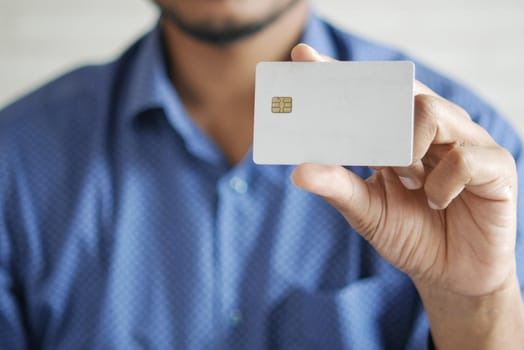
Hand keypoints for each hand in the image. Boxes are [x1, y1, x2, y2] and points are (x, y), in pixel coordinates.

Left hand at [289, 44, 518, 296]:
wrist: (449, 275)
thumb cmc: (409, 235)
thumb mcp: (366, 210)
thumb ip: (337, 186)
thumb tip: (298, 171)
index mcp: (399, 133)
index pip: (370, 93)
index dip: (338, 74)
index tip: (303, 56)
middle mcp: (433, 128)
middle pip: (399, 89)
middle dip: (368, 104)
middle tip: (346, 124)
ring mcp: (466, 142)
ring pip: (431, 111)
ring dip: (406, 150)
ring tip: (406, 182)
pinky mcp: (496, 167)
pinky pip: (464, 158)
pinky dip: (441, 184)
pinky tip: (436, 202)